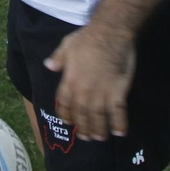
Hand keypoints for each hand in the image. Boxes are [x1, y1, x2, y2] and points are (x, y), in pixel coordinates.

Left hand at [44, 24, 136, 141]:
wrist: (110, 33)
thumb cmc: (88, 38)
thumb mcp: (67, 45)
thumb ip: (58, 58)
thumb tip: (48, 66)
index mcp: (69, 81)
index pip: (64, 104)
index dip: (66, 116)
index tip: (69, 123)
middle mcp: (83, 91)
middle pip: (82, 115)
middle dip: (83, 128)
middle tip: (86, 137)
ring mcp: (101, 93)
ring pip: (98, 118)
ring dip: (99, 130)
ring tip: (100, 137)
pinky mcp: (117, 92)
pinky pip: (118, 112)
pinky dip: (119, 123)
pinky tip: (120, 132)